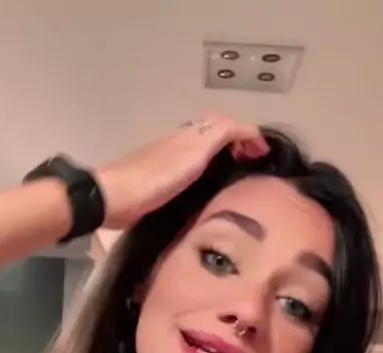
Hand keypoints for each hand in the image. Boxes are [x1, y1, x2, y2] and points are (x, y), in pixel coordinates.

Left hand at [95, 114, 268, 229]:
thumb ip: (218, 136)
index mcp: (192, 134)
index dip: (249, 135)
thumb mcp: (194, 154)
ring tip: (235, 171)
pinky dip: (207, 165)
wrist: (116, 196)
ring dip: (223, 152)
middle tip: (252, 161)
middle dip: (237, 140)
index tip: (265, 153)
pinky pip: (191, 162)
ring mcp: (168, 157)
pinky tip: (207, 183)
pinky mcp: (159, 175)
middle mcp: (181, 140)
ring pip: (203, 145)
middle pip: (215, 131)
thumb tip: (243, 128)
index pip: (228, 125)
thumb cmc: (156, 178)